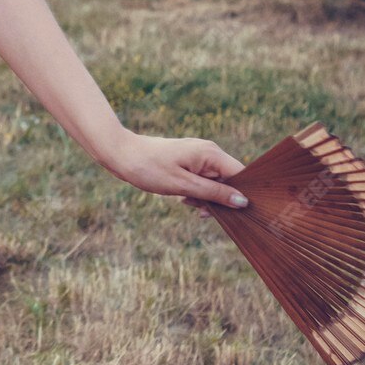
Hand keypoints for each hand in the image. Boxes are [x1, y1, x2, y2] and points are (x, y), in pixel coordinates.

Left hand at [102, 129, 249, 208]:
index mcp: (211, 153)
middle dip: (218, 198)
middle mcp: (208, 152)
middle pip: (228, 180)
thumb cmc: (150, 168)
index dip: (241, 194)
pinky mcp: (188, 162)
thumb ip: (214, 193)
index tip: (235, 212)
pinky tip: (182, 198)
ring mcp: (198, 157)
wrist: (121, 155)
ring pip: (214, 183)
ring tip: (186, 201)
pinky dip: (195, 192)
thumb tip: (242, 201)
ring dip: (204, 197)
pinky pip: (201, 181)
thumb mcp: (183, 185)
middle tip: (200, 211)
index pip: (240, 174)